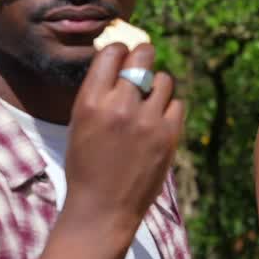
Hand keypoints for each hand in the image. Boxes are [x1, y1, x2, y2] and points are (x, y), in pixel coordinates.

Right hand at [61, 43, 184, 243]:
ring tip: (148, 101)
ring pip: (164, 80)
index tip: (123, 57)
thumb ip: (99, 93)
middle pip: (143, 56)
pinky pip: (178, 104)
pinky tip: (159, 120)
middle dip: (144, 55)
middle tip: (144, 62)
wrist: (103, 207)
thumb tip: (121, 61)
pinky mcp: (169, 135)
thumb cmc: (87, 165)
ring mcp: (147, 121)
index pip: (113, 53)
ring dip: (157, 86)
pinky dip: (169, 109)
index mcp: (90, 101)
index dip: (120, 51)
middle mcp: (119, 106)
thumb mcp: (80, 123)